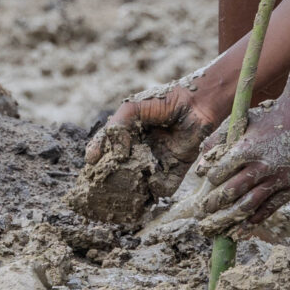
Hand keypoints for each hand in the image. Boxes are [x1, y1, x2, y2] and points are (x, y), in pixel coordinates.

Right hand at [86, 75, 218, 177]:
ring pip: (139, 182)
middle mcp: (139, 151)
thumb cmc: (165, 101)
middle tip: (105, 180)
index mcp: (128, 136)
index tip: (92, 160)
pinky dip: (157, 188)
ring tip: (127, 188)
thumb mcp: (134, 106)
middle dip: (112, 176)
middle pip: (120, 170)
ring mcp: (156, 162)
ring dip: (132, 187)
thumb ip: (119, 124)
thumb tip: (117, 152)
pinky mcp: (173, 171)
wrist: (196, 104)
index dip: (98, 155)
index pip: (108, 149)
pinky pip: (162, 187)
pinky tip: (152, 183)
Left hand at [194, 95, 289, 232]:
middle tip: (204, 212)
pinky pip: (271, 207)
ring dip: (231, 218)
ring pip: (249, 205)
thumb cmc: (270, 117)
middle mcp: (262, 166)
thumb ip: (218, 140)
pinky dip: (256, 218)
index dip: (210, 181)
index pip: (219, 173)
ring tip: (218, 225)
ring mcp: (280, 178)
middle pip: (231, 193)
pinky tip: (245, 225)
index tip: (206, 185)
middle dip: (214, 205)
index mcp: (246, 148)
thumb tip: (201, 167)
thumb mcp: (243, 122)